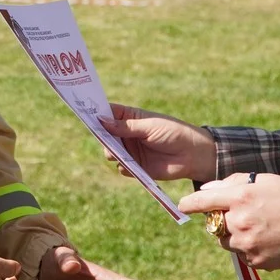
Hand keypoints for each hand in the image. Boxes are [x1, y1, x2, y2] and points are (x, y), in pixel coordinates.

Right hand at [99, 104, 215, 181]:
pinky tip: (128, 166)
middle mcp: (128, 134)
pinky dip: (123, 166)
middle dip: (101, 135)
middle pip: (106, 134)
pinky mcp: (136, 167)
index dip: (97, 113)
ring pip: (111, 152)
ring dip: (110, 152)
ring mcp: (131, 150)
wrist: (193, 156)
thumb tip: (102, 121)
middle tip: (100, 137)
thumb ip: (126, 127)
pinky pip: (121, 167)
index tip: (85, 112)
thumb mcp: (149, 126)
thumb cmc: (173, 133)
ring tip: (114, 153)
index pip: (109, 113)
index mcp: (131, 118)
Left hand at [178, 173, 279, 270]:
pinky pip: (242, 255)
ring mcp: (247, 243)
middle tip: (243, 214)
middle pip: (213, 224)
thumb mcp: (263, 180)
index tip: (182, 205)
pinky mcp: (256, 261)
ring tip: (259, 227)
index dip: (189, 203)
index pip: (203, 201)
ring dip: (234, 235)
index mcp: (240, 197)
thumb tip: (205, 188)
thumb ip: (231, 182)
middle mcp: (240, 221)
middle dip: (222, 219)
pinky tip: (268, 239)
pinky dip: (249, 248)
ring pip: (226, 241)